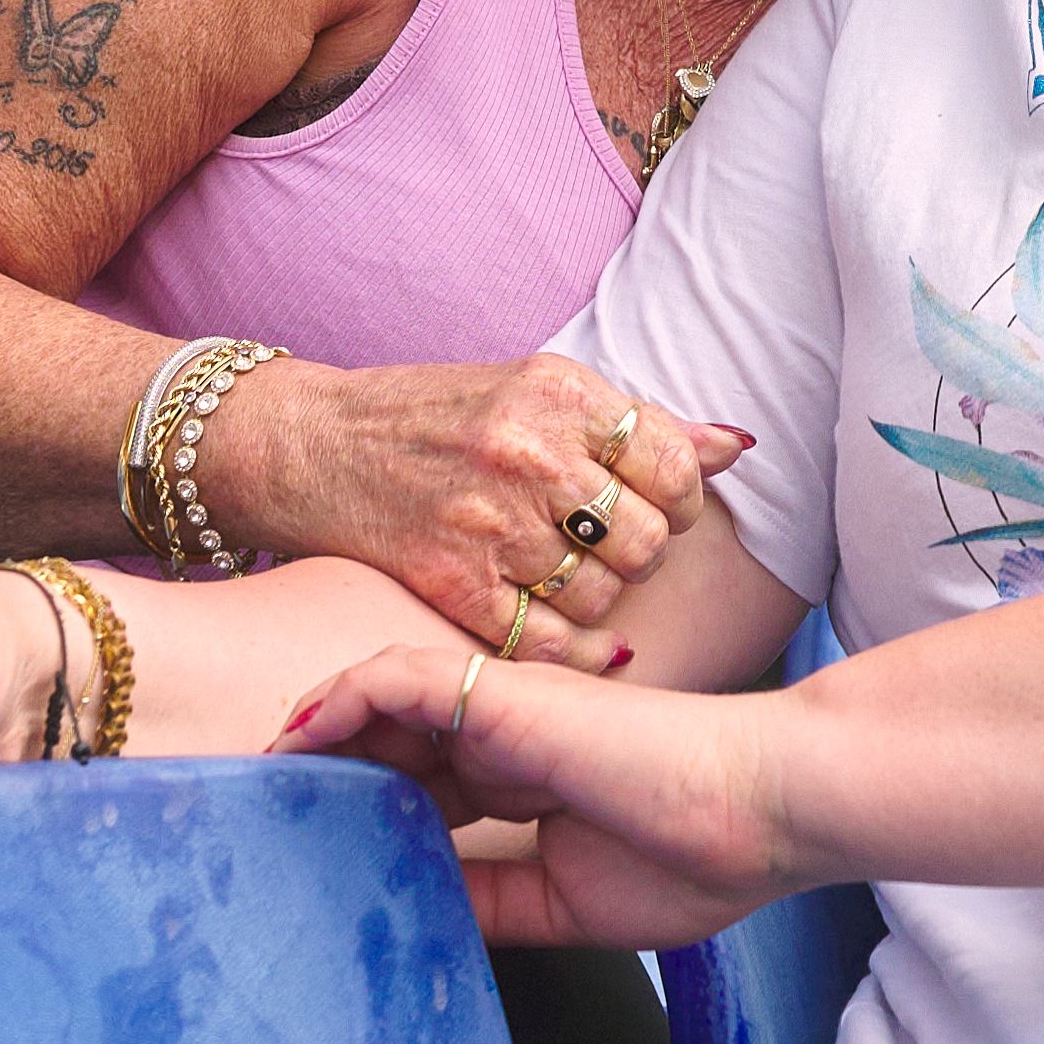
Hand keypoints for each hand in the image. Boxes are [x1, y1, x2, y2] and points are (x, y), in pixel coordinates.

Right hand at [200, 351, 735, 664]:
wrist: (306, 445)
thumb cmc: (428, 417)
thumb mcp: (531, 390)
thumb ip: (635, 423)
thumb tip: (737, 446)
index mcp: (557, 390)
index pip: (674, 461)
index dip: (679, 499)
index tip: (653, 505)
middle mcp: (528, 450)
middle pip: (644, 538)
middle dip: (638, 553)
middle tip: (607, 549)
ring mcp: (488, 518)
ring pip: (600, 593)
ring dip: (597, 599)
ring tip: (564, 578)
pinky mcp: (450, 579)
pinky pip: (547, 641)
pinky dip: (571, 653)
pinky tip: (567, 639)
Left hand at [281, 643, 803, 946]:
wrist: (764, 810)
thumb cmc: (697, 854)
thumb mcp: (566, 904)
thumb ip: (491, 900)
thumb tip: (416, 920)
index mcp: (526, 782)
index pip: (421, 790)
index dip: (361, 811)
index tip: (304, 851)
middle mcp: (506, 735)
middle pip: (388, 746)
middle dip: (322, 777)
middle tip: (250, 818)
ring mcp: (503, 709)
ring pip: (380, 703)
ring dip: (313, 737)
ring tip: (253, 778)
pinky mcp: (504, 693)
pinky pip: (397, 679)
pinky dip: (339, 700)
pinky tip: (295, 740)